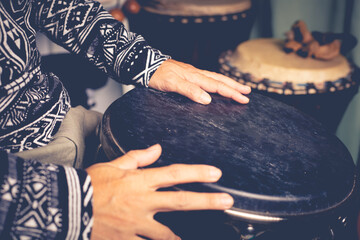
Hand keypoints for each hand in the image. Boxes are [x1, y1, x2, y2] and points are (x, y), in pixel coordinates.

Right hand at [86, 144, 233, 239]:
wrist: (65, 207)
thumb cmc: (89, 184)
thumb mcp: (112, 165)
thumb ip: (137, 157)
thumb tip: (157, 148)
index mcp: (139, 181)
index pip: (174, 174)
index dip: (196, 173)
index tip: (215, 173)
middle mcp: (142, 202)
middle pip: (180, 201)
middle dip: (206, 201)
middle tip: (227, 201)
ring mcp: (135, 224)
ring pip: (167, 233)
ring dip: (181, 236)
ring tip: (197, 238)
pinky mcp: (126, 239)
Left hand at [149, 59, 250, 104]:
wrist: (144, 65)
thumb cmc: (156, 75)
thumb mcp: (171, 84)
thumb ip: (189, 91)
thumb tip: (208, 99)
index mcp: (195, 77)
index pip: (218, 86)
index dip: (232, 93)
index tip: (244, 99)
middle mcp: (196, 74)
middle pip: (220, 80)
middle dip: (235, 87)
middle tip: (248, 92)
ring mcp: (192, 73)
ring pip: (214, 78)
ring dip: (228, 83)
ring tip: (238, 87)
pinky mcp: (187, 74)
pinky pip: (207, 78)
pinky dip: (216, 81)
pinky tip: (216, 84)